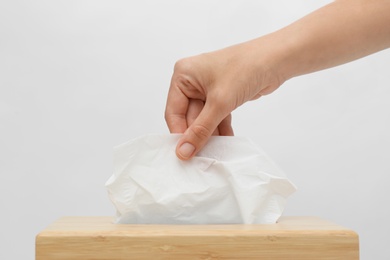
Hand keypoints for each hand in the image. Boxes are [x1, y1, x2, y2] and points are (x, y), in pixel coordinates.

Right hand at [165, 42, 281, 159]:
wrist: (276, 59)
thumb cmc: (246, 68)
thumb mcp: (219, 102)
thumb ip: (201, 129)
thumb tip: (184, 151)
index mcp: (183, 75)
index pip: (174, 111)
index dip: (179, 133)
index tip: (185, 154)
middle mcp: (192, 81)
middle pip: (188, 117)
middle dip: (197, 135)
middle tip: (202, 156)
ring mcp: (207, 88)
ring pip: (203, 119)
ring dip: (210, 134)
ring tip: (215, 152)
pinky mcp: (222, 95)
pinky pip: (216, 117)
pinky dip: (220, 128)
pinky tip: (226, 142)